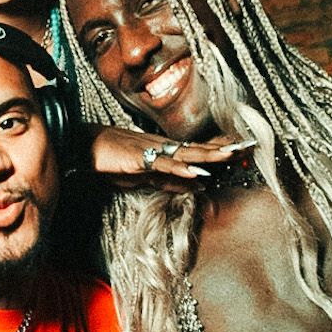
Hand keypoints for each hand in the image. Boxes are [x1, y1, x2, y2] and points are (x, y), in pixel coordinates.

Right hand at [88, 124, 241, 188]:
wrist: (81, 147)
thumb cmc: (110, 161)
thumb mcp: (143, 177)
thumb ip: (170, 181)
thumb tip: (199, 185)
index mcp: (165, 153)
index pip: (199, 152)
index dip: (221, 151)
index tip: (243, 150)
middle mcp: (163, 149)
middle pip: (199, 150)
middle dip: (224, 150)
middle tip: (249, 147)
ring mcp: (151, 152)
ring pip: (186, 154)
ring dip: (209, 155)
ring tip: (232, 155)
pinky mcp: (138, 159)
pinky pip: (162, 164)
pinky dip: (180, 168)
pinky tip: (195, 172)